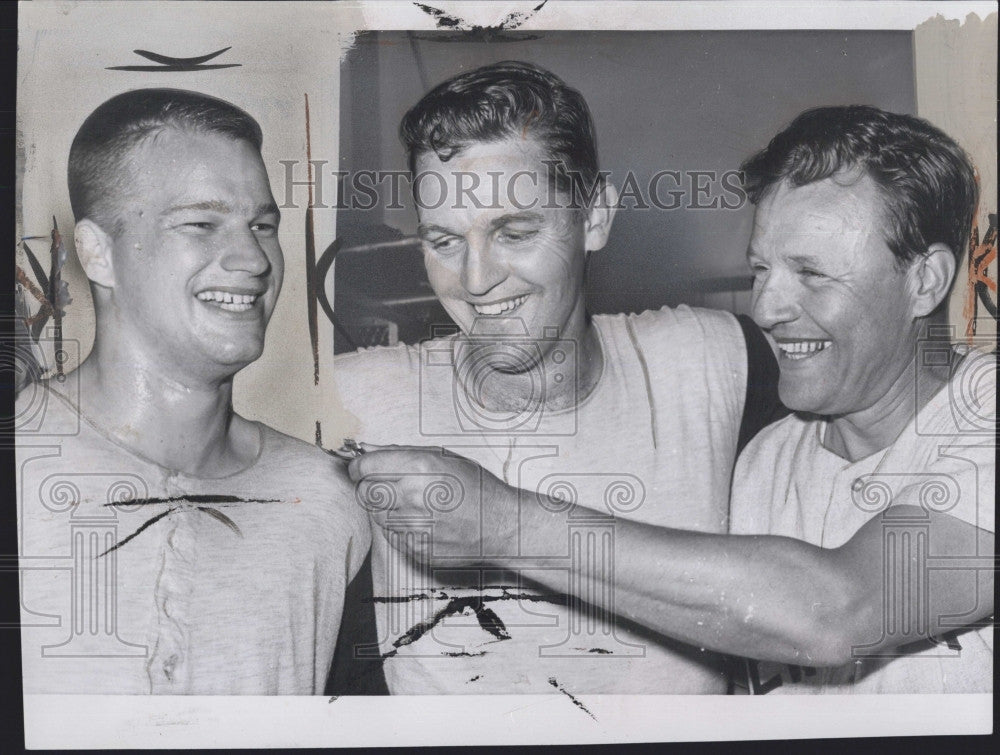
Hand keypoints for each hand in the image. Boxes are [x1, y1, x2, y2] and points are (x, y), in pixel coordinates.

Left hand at [347, 444, 514, 565]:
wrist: (500, 525)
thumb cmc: (475, 487)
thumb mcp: (443, 457)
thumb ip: (401, 453)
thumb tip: (367, 450)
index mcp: (420, 468)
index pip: (365, 467)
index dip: (359, 467)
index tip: (361, 468)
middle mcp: (414, 497)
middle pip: (364, 492)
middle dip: (369, 486)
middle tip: (386, 484)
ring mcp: (414, 526)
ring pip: (375, 515)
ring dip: (384, 507)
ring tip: (410, 502)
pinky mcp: (415, 548)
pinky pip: (390, 535)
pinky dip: (397, 526)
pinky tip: (420, 519)